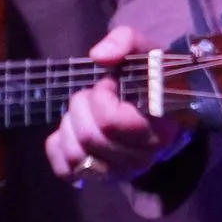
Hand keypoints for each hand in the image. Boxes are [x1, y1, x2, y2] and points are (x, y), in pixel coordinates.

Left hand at [46, 26, 190, 185]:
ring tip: (83, 111)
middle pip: (90, 137)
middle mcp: (142, 159)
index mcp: (159, 130)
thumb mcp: (146, 52)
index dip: (101, 97)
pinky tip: (71, 130)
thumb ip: (126, 42)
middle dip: (81, 107)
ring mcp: (120, 173)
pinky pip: (66, 170)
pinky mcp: (100, 179)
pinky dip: (59, 147)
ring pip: (76, 155)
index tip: (109, 84)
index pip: (111, 122)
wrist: (161, 107)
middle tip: (92, 93)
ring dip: (70, 125)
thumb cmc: (152, 80)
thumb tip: (98, 56)